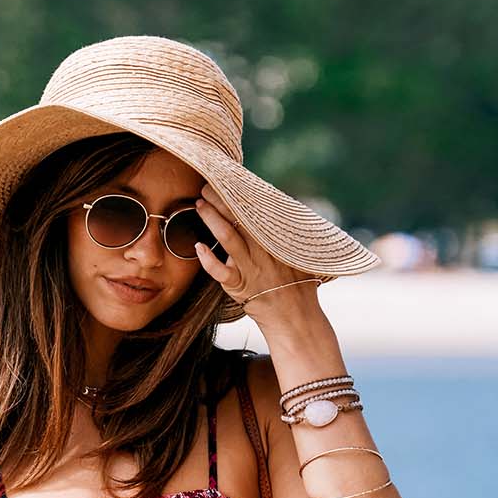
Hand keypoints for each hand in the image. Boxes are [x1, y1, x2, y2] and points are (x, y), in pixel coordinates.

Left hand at [193, 188, 321, 322]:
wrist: (296, 318)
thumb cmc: (297, 285)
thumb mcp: (299, 253)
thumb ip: (289, 232)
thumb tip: (284, 209)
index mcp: (276, 239)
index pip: (256, 209)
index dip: (240, 193)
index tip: (228, 179)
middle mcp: (263, 249)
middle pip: (239, 217)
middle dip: (221, 199)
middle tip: (206, 186)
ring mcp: (251, 268)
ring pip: (228, 237)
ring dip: (211, 219)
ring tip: (199, 205)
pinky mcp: (240, 287)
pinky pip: (221, 271)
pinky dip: (208, 259)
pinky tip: (198, 246)